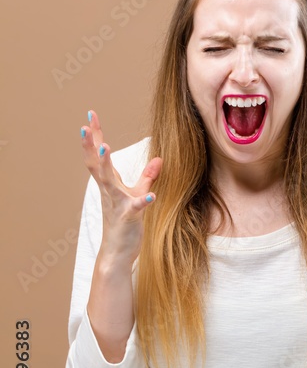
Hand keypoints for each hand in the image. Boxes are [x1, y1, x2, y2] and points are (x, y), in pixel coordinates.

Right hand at [81, 110, 161, 264]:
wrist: (117, 253)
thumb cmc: (125, 223)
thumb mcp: (138, 195)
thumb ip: (148, 177)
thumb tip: (160, 158)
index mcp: (109, 184)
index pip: (99, 155)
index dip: (95, 136)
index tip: (90, 115)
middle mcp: (108, 191)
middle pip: (96, 164)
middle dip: (91, 144)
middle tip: (85, 125)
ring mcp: (116, 204)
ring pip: (108, 182)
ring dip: (106, 165)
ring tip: (106, 148)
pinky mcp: (128, 218)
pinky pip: (134, 209)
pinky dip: (142, 202)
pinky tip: (151, 196)